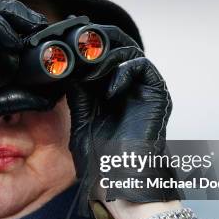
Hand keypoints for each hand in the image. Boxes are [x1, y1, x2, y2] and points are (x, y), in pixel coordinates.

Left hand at [66, 30, 179, 218]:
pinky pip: (142, 67)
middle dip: (95, 39)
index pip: (98, 54)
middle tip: (77, 39)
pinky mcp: (156, 92)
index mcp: (107, 88)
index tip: (62, 42)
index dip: (83, 45)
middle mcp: (126, 84)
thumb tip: (66, 66)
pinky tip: (109, 87)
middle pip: (115, 46)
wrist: (119, 179)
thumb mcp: (81, 115)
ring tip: (89, 66)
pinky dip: (124, 70)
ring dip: (106, 54)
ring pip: (128, 51)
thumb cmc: (101, 157)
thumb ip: (77, 91)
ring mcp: (142, 87)